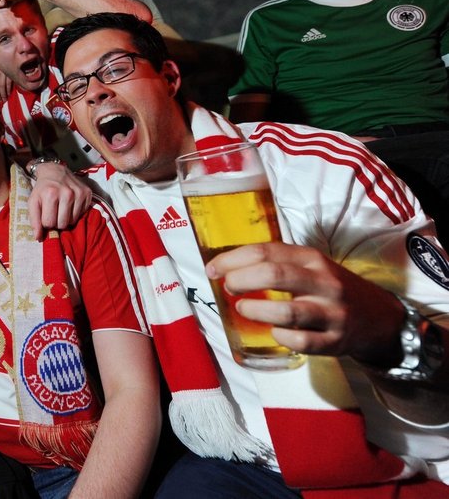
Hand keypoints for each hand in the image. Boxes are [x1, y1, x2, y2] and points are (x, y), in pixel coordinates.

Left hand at [0, 65, 12, 102]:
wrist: (10, 56)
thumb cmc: (4, 65)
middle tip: (0, 101)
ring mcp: (4, 71)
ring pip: (1, 86)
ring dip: (3, 94)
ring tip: (4, 99)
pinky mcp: (10, 72)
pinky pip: (8, 83)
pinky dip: (8, 89)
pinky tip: (8, 93)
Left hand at [27, 162, 93, 239]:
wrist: (54, 171)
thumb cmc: (42, 189)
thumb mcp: (33, 202)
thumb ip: (33, 221)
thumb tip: (38, 238)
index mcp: (50, 194)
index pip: (49, 223)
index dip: (46, 221)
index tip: (45, 214)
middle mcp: (66, 193)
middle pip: (62, 224)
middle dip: (56, 222)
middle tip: (54, 212)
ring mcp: (79, 193)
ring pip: (72, 221)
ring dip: (65, 218)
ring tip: (61, 209)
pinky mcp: (87, 193)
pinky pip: (81, 215)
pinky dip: (74, 213)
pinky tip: (70, 205)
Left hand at [206, 242, 403, 364]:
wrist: (379, 319)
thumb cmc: (330, 289)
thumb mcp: (311, 267)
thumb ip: (277, 264)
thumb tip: (226, 267)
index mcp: (313, 259)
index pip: (267, 251)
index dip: (233, 259)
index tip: (213, 269)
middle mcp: (324, 283)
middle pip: (275, 275)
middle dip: (242, 280)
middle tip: (228, 286)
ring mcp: (332, 313)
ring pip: (287, 311)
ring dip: (256, 310)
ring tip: (243, 307)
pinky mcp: (335, 341)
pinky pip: (301, 341)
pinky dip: (281, 336)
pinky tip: (274, 331)